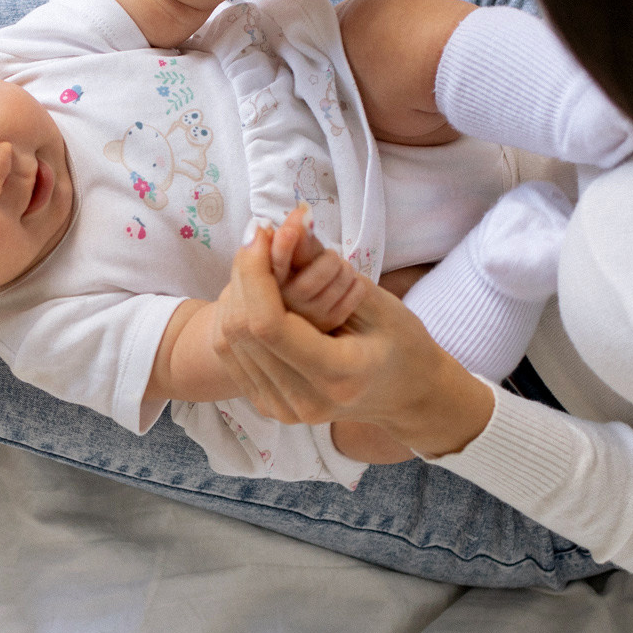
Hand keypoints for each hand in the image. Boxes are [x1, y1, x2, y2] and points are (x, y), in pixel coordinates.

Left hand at [212, 224, 496, 457]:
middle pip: (241, 331)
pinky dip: (237, 315)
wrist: (405, 396)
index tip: (260, 233)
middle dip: (242, 275)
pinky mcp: (268, 405)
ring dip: (236, 292)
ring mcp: (282, 408)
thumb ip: (324, 265)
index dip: (253, 273)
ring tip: (259, 261)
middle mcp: (303, 400)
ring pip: (227, 342)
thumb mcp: (375, 299)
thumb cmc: (402, 343)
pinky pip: (232, 355)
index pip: (268, 325)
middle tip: (258, 238)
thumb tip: (284, 224)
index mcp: (338, 375)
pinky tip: (257, 292)